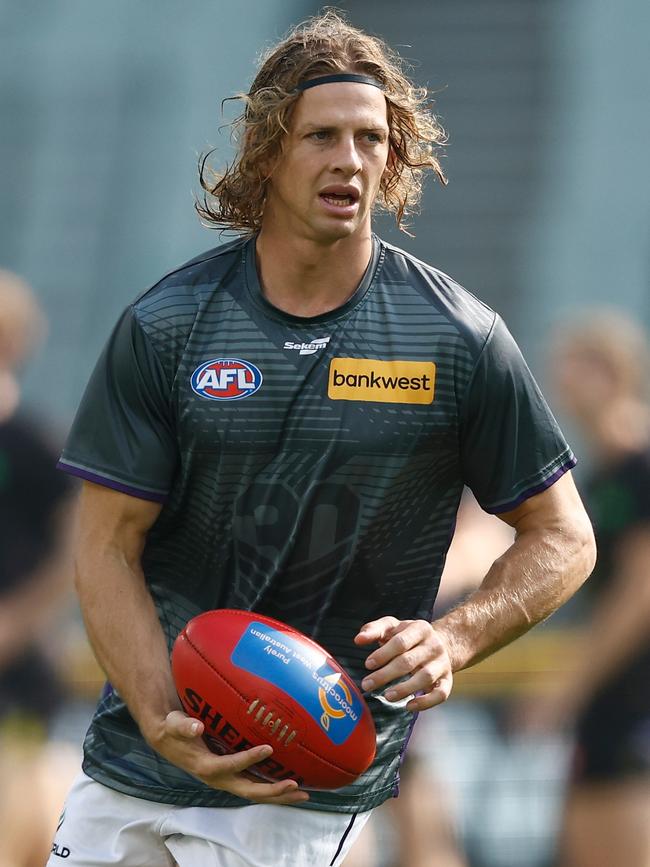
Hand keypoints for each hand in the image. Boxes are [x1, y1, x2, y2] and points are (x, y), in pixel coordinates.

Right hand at [147, 711, 308, 804]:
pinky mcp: (232, 777)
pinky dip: (273, 790)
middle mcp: (219, 778)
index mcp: (206, 766)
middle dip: (272, 791)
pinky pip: (254, 786)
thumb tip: (196, 726)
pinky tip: (291, 787)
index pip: (230, 766)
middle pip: (248, 790)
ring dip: (278, 795)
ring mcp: (227, 780)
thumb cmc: (174, 728)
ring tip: (303, 795)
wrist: (168, 739)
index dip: (248, 759)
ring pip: (255, 793)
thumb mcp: (175, 724)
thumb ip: (184, 726)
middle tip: (295, 786)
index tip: (268, 748)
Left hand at [354, 617, 452, 711]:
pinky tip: (409, 706)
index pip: (400, 642)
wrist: (443, 644)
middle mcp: (434, 646)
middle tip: (367, 684)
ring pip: (425, 677)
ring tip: (387, 696)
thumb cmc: (409, 637)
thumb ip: (374, 629)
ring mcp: (442, 664)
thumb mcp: (393, 627)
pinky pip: (441, 694)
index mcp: (420, 628)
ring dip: (404, 689)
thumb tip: (358, 639)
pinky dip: (426, 702)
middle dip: (386, 674)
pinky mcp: (447, 681)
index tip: (368, 664)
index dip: (383, 654)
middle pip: (409, 661)